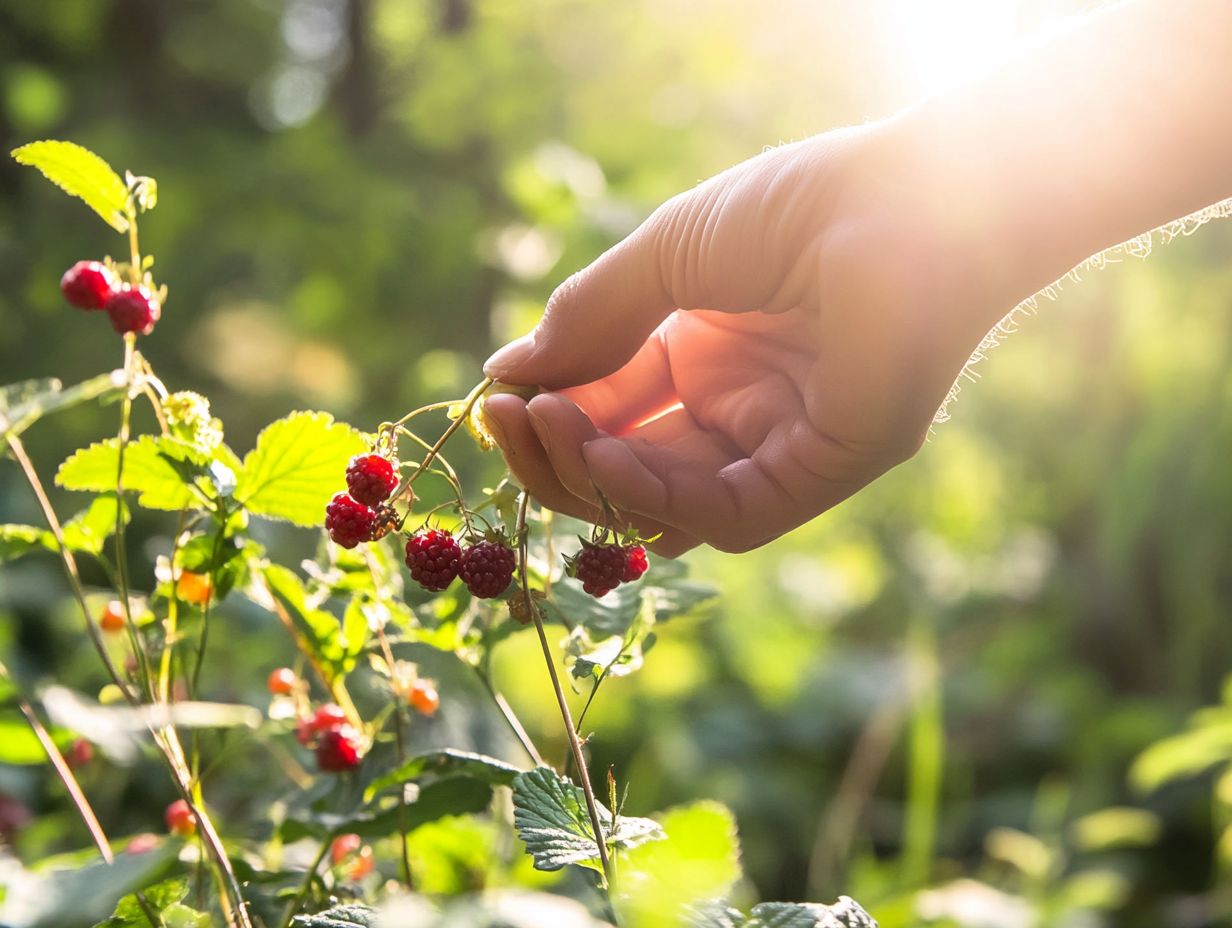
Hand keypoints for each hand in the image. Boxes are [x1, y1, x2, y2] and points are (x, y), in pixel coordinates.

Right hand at [481, 124, 1013, 554]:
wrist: (908, 194)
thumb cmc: (798, 207)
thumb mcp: (669, 254)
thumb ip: (592, 317)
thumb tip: (506, 372)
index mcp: (705, 352)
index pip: (609, 406)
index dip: (551, 409)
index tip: (497, 397)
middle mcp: (738, 408)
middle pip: (628, 465)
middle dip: (559, 452)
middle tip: (505, 422)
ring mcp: (779, 446)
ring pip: (666, 503)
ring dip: (592, 476)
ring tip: (539, 427)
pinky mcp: (821, 473)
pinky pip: (725, 514)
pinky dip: (655, 494)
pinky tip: (600, 453)